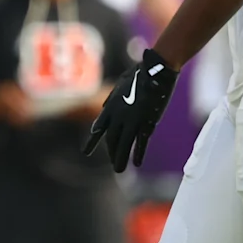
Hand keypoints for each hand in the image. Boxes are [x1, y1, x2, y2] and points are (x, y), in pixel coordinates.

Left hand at [83, 50, 177, 171]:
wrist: (155, 71)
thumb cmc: (139, 73)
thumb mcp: (119, 84)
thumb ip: (111, 98)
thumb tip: (104, 106)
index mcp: (110, 107)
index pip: (98, 128)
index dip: (93, 142)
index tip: (86, 152)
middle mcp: (118, 116)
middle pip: (112, 140)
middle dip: (112, 153)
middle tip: (113, 164)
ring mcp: (132, 120)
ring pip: (123, 144)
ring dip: (121, 159)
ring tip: (119, 170)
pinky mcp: (147, 122)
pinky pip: (140, 142)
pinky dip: (138, 153)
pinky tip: (136, 163)